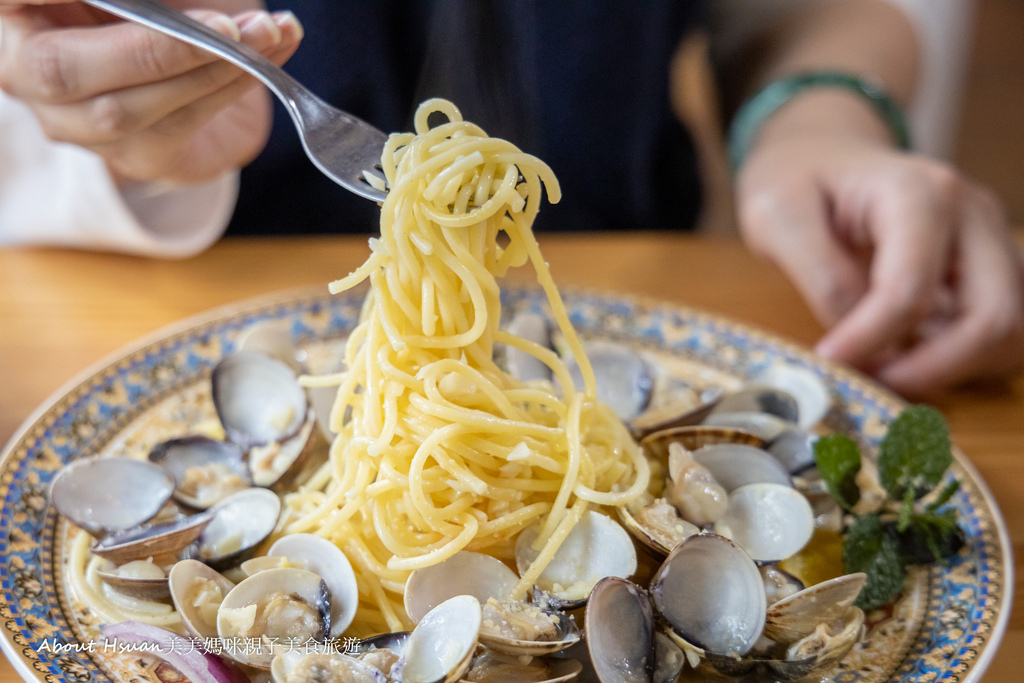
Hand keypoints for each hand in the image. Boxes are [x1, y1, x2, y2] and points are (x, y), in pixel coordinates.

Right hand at [0, 0, 301, 184]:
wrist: (204, 44)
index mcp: (13, 15)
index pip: (9, 1)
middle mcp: (25, 71)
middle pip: (64, 70)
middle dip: (157, 47)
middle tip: (229, 24)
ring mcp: (76, 123)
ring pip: (128, 109)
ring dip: (210, 68)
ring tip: (266, 32)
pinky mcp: (135, 155)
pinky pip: (180, 126)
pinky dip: (235, 86)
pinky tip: (275, 53)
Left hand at [736, 91, 1023, 396]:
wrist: (821, 153)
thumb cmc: (796, 180)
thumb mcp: (777, 216)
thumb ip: (819, 274)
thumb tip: (858, 337)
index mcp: (918, 192)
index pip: (911, 289)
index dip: (870, 340)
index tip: (828, 361)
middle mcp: (971, 215)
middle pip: (992, 317)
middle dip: (932, 369)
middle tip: (870, 383)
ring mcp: (989, 240)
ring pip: (1011, 332)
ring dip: (956, 369)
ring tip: (887, 370)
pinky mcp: (990, 266)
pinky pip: (1004, 331)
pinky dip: (967, 360)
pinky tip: (911, 358)